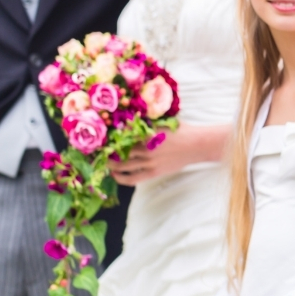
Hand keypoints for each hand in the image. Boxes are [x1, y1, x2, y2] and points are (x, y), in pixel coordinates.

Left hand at [111, 123, 228, 185]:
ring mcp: (150, 162)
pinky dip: (122, 178)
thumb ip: (147, 120)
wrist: (197, 145)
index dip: (108, 137)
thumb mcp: (163, 120)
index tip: (100, 137)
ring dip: (111, 164)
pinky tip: (115, 175)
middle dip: (106, 151)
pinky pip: (134, 178)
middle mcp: (146, 148)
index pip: (121, 135)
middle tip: (97, 150)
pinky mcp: (154, 172)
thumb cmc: (181, 130)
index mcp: (147, 133)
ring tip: (104, 162)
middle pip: (118, 151)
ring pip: (123, 165)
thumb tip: (131, 117)